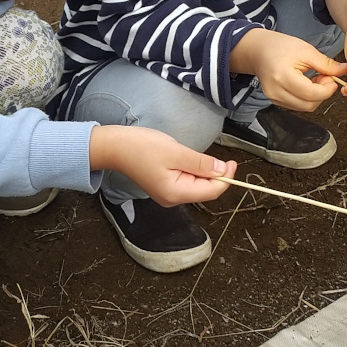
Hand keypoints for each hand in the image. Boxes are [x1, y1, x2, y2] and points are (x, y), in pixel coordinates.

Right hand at [90, 125, 236, 206]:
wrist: (114, 147)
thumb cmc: (141, 147)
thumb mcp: (176, 152)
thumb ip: (201, 163)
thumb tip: (222, 171)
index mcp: (175, 193)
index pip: (211, 191)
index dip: (226, 178)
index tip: (233, 162)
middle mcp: (172, 199)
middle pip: (205, 190)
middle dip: (215, 175)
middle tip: (219, 156)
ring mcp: (167, 194)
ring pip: (196, 185)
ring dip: (203, 172)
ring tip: (194, 155)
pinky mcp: (163, 186)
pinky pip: (186, 181)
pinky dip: (192, 171)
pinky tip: (187, 159)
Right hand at [228, 28, 343, 110]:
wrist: (258, 51)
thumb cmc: (280, 47)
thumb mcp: (306, 51)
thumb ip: (326, 64)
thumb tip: (344, 72)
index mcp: (283, 76)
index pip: (311, 94)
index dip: (327, 89)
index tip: (332, 79)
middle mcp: (276, 91)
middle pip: (309, 104)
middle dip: (322, 94)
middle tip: (324, 78)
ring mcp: (274, 99)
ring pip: (305, 108)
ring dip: (315, 97)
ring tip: (314, 80)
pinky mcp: (275, 101)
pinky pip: (297, 106)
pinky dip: (306, 98)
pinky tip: (306, 84)